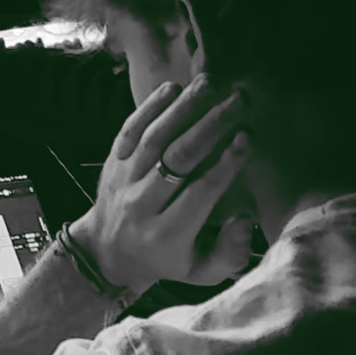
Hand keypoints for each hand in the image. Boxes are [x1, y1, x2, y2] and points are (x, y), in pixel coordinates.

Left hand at [70, 75, 254, 294]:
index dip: (226, 163)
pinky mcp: (113, 162)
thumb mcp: (202, 271)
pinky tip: (173, 88)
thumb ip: (229, 253)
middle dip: (211, 125)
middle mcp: (142, 206)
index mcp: (168, 235)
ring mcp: (124, 181)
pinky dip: (150, 108)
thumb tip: (242, 220)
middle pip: (179, 159)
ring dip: (183, 108)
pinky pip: (130, 130)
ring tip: (210, 83)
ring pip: (155, 138)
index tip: (247, 136)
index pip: (201, 192)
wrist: (108, 253)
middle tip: (239, 101)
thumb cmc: (168, 259)